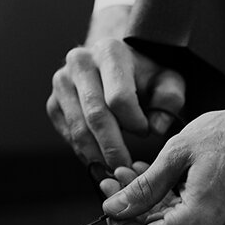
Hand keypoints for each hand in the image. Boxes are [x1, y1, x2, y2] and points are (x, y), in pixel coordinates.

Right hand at [46, 6, 185, 177]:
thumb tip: (156, 128)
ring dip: (98, 156)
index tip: (146, 133)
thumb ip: (170, 101)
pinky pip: (68, 134)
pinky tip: (102, 162)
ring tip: (116, 171)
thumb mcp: (168, 82)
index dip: (134, 122)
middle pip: (96, 116)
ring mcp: (61, 83)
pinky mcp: (53, 103)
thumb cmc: (147, 78)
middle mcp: (79, 62)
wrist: (118, 68)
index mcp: (110, 52)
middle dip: (113, 148)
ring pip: (78, 129)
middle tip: (128, 169)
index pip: (119, 97)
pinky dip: (85, 153)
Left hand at [97, 105, 224, 224]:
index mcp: (197, 223)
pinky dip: (167, 205)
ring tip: (132, 171)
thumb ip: (142, 187)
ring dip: (147, 206)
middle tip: (112, 179)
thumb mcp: (177, 153)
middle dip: (130, 211)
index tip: (108, 197)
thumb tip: (112, 209)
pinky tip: (157, 177)